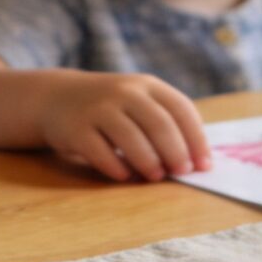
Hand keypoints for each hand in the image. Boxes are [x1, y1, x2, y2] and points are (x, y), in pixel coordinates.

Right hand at [36, 72, 213, 182]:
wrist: (57, 97)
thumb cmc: (111, 106)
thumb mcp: (138, 101)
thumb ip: (164, 122)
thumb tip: (196, 162)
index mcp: (147, 85)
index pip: (181, 108)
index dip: (196, 138)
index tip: (204, 165)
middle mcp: (124, 92)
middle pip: (159, 123)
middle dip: (176, 151)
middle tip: (182, 172)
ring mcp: (98, 108)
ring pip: (130, 137)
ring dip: (148, 161)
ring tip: (156, 177)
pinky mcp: (75, 129)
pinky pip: (99, 151)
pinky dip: (115, 167)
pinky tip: (124, 175)